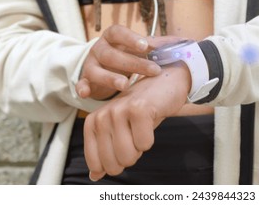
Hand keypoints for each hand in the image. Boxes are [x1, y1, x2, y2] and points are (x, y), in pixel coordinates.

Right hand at [76, 25, 181, 99]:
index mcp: (112, 37)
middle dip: (133, 63)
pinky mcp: (85, 80)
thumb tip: (183, 42)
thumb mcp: (138, 48)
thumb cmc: (125, 55)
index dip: (131, 38)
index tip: (146, 45)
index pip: (118, 32)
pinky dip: (82, 88)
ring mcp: (90, 65)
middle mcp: (99, 49)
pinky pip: (81, 84)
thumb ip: (157, 44)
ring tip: (125, 84)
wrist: (103, 67)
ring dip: (110, 77)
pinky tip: (85, 93)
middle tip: (153, 70)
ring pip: (96, 70)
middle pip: (112, 54)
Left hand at [83, 62, 190, 180]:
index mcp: (94, 122)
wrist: (164, 83)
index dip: (112, 165)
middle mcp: (103, 116)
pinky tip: (150, 121)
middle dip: (129, 158)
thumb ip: (104, 153)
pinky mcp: (138, 109)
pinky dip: (150, 139)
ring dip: (140, 148)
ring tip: (142, 129)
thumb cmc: (142, 110)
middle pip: (113, 163)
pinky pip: (144, 144)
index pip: (96, 163)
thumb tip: (94, 177)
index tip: (122, 150)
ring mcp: (120, 111)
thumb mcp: (119, 130)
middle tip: (135, 137)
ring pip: (128, 156)